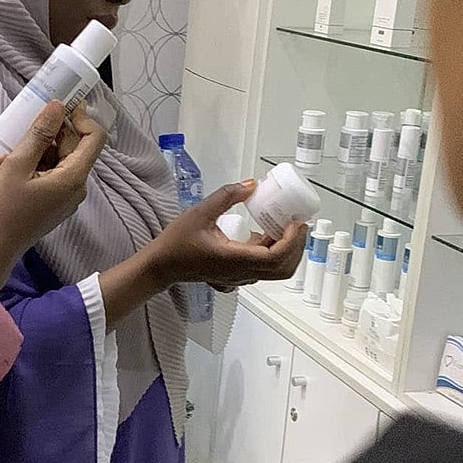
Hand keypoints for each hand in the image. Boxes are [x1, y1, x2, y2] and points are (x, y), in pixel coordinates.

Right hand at [0, 103, 106, 290]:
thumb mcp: (17, 164)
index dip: (81, 116)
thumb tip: (58, 106)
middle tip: (31, 119)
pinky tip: (15, 161)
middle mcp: (76, 189)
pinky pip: (53, 174)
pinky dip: (39, 162)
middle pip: (76, 148)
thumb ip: (39, 133)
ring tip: (16, 143)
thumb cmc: (2, 209)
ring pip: (62, 160)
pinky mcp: (54, 204)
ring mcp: (66, 198)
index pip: (94, 137)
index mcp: (73, 178)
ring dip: (43, 146)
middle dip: (56, 130)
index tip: (60, 104)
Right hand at [147, 182, 307, 291]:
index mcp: (234, 259)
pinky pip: (263, 269)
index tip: (296, 222)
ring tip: (287, 227)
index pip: (275, 257)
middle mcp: (240, 273)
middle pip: (282, 269)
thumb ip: (227, 196)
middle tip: (300, 224)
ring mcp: (239, 277)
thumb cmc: (176, 243)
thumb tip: (252, 185)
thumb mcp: (200, 212)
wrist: (162, 266)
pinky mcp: (236, 276)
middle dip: (297, 247)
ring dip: (286, 251)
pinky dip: (274, 254)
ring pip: (275, 271)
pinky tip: (267, 234)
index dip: (292, 241)